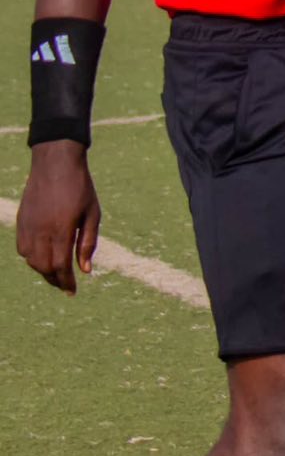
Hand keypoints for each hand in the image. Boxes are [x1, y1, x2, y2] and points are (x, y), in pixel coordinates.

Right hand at [16, 141, 100, 294]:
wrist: (55, 164)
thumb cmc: (80, 188)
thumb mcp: (92, 214)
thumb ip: (87, 242)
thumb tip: (85, 270)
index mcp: (61, 229)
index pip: (61, 265)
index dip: (66, 282)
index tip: (72, 292)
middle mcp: (41, 231)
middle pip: (44, 266)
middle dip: (55, 280)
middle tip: (66, 286)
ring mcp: (28, 226)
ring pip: (31, 260)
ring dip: (43, 270)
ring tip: (56, 274)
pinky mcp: (21, 221)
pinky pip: (22, 248)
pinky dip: (31, 258)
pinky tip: (42, 258)